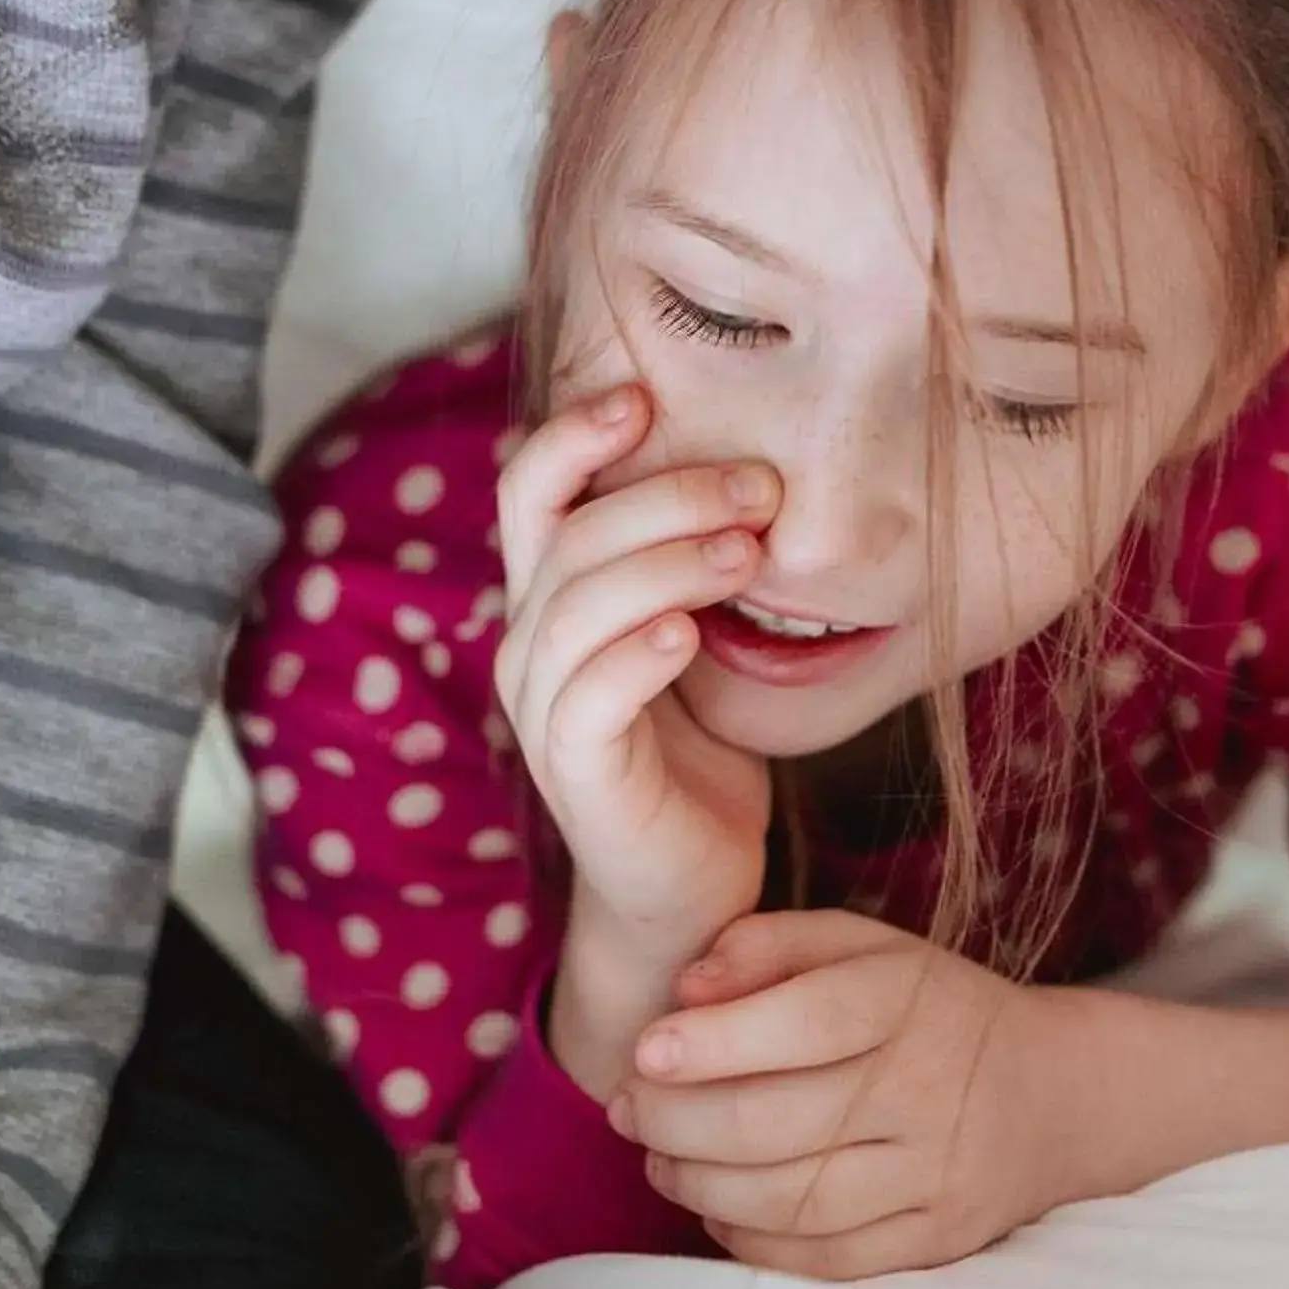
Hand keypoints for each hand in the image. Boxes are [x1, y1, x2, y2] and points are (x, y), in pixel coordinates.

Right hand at [495, 386, 778, 1084]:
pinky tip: (691, 637)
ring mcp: (543, 713)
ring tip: (746, 554)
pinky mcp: (574, 775)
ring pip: (575, 607)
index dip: (573, 437)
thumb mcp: (694, 639)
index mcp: (552, 603)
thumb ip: (689, 566)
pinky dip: (636, 654)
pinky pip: (586, 698)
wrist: (691, 892)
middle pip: (563, 536)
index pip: (529, 493)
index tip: (644, 395)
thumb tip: (752, 467)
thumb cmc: (699, 758)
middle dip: (662, 496)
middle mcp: (529, 648)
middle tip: (760, 488)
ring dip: (664, 565)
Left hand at [609, 909, 1083, 1279]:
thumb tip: (686, 987)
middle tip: (629, 1108)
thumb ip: (771, 945)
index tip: (646, 1051)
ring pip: (791, 1199)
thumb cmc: (931, 1008)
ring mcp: (935, 1174)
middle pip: (776, 1123)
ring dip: (699, 1184)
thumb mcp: (864, 945)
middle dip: (676, 1121)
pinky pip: (823, 1258)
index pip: (803, 1024)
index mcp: (910, 1000)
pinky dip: (750, 1239)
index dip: (712, 1043)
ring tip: (660, 1156)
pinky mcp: (935, 1240)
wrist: (1053, 1093)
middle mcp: (928, 1089)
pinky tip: (717, 1207)